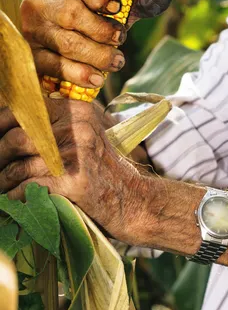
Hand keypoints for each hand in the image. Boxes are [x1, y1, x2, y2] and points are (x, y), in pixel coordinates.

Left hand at [0, 99, 143, 242]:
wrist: (133, 199)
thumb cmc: (103, 167)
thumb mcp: (87, 133)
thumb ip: (59, 123)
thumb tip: (14, 125)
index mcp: (78, 110)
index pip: (27, 109)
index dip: (1, 123)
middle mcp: (78, 127)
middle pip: (18, 136)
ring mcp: (76, 154)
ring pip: (19, 165)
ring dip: (1, 180)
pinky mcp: (73, 182)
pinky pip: (27, 188)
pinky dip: (13, 196)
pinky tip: (11, 200)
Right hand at [21, 0, 170, 88]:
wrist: (64, 43)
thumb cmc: (91, 18)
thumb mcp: (111, 7)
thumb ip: (137, 1)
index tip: (118, 7)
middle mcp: (39, 3)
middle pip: (71, 14)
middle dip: (101, 29)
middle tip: (121, 38)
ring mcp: (32, 31)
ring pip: (67, 43)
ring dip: (97, 55)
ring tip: (117, 62)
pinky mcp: (32, 56)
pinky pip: (55, 67)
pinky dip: (78, 74)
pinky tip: (96, 79)